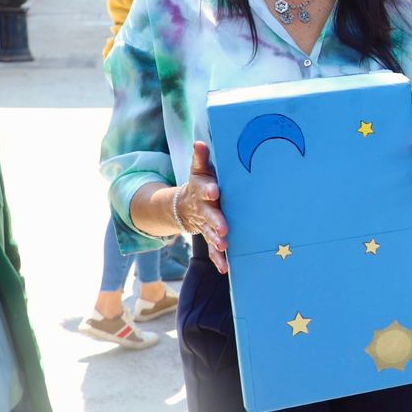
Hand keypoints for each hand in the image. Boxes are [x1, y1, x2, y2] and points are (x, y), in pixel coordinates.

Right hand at [176, 141, 228, 272]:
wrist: (186, 205)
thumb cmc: (201, 184)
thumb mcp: (198, 170)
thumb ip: (200, 158)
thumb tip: (200, 143)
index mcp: (202, 191)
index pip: (204, 188)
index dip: (208, 189)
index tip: (215, 190)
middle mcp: (203, 209)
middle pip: (208, 215)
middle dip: (215, 221)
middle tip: (224, 228)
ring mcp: (205, 225)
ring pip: (210, 234)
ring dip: (216, 241)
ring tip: (224, 246)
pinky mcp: (209, 236)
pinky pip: (212, 250)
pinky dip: (218, 259)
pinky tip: (226, 268)